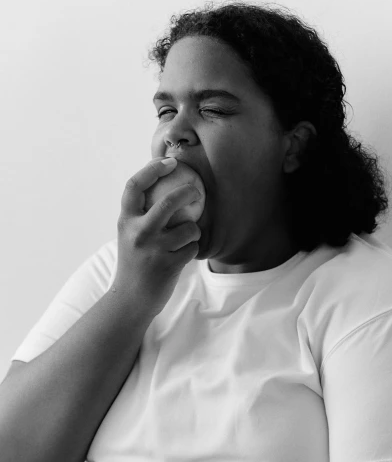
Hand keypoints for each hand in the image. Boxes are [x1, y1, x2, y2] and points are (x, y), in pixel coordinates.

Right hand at [114, 157, 202, 316]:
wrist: (130, 299)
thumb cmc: (135, 263)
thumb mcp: (129, 236)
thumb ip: (141, 215)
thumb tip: (165, 185)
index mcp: (125, 221)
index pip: (135, 185)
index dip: (153, 169)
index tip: (170, 162)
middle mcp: (138, 233)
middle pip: (169, 202)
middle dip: (188, 192)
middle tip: (196, 191)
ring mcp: (154, 250)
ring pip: (188, 228)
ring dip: (194, 231)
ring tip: (188, 236)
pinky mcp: (168, 265)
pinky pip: (192, 248)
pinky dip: (192, 250)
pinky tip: (184, 255)